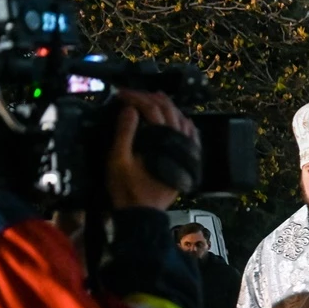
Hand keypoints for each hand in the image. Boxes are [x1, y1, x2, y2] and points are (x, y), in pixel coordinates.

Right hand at [106, 90, 196, 210]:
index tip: (121, 94)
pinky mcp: (188, 160)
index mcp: (162, 142)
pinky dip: (183, 122)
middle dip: (150, 98)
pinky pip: (191, 135)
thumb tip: (129, 108)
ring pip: (182, 119)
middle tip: (133, 93)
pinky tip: (177, 118)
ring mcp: (187, 151)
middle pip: (169, 110)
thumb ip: (124, 133)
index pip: (152, 110)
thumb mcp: (118, 161)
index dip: (136, 98)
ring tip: (153, 97)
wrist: (143, 214)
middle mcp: (179, 144)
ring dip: (167, 106)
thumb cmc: (127, 189)